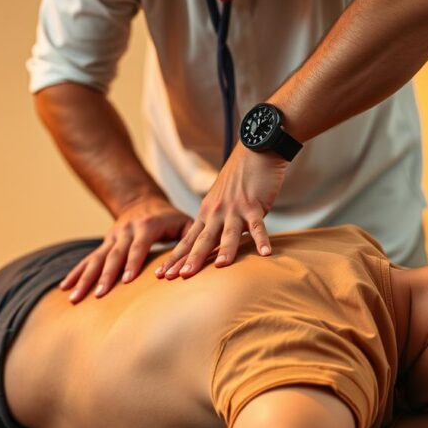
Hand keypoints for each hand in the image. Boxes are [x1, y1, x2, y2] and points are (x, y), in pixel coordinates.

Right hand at [59, 196, 192, 302]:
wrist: (141, 199)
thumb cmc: (169, 217)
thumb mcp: (183, 222)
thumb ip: (190, 240)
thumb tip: (200, 260)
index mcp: (146, 226)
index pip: (138, 247)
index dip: (132, 263)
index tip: (126, 280)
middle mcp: (125, 231)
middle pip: (113, 255)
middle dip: (105, 276)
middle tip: (99, 295)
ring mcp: (112, 238)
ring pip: (97, 259)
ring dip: (85, 278)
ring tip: (76, 297)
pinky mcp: (104, 244)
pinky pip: (88, 260)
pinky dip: (76, 273)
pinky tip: (65, 287)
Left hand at [155, 146, 288, 279]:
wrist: (255, 150)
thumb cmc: (239, 178)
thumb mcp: (220, 201)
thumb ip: (216, 222)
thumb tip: (213, 245)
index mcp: (206, 214)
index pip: (187, 240)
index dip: (175, 258)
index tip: (162, 275)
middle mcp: (216, 213)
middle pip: (202, 240)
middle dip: (190, 259)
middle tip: (178, 277)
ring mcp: (235, 209)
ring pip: (228, 234)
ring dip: (224, 250)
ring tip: (219, 267)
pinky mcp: (254, 205)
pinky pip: (258, 225)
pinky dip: (262, 239)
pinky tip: (265, 254)